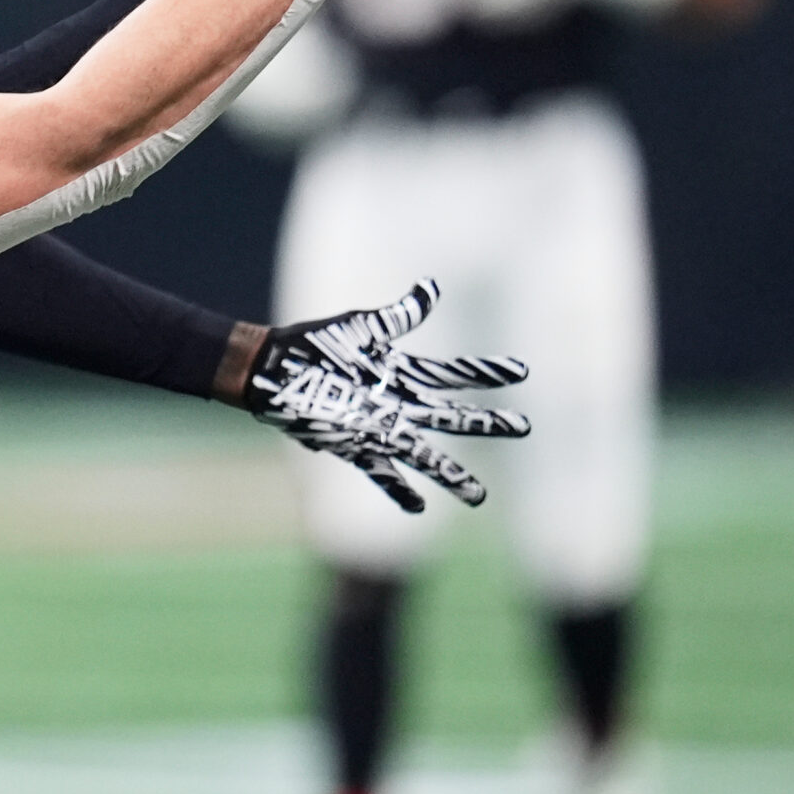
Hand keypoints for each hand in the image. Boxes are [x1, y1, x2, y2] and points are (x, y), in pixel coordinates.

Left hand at [243, 279, 528, 513]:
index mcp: (400, 373)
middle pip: (450, 416)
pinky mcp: (353, 446)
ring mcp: (378, 428)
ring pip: (425, 455)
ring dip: (451, 474)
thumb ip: (398, 314)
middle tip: (522, 426)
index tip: (520, 371)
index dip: (485, 372)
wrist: (270, 368)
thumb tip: (432, 287)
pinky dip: (398, 490)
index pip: (453, 374)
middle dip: (486, 422)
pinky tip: (418, 507)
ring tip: (479, 495)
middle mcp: (397, 404)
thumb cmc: (313, 343)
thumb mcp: (360, 326)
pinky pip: (381, 473)